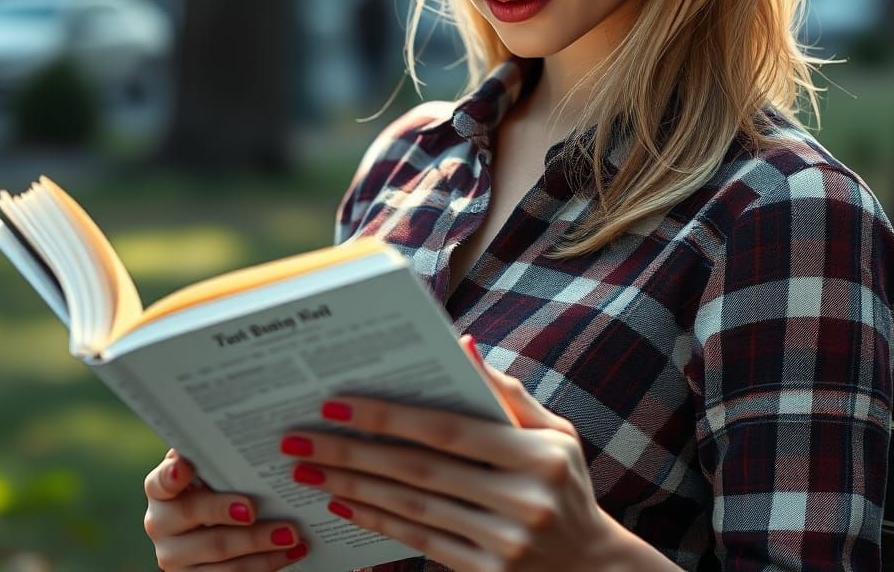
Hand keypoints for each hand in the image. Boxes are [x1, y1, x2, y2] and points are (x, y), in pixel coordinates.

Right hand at [143, 447, 308, 569]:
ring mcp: (175, 557)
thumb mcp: (212, 467)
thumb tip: (247, 428)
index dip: (171, 475)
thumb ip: (217, 454)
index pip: (161, 480)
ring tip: (291, 534)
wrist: (209, 525)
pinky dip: (266, 564)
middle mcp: (160, 524)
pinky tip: (291, 552)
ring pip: (218, 554)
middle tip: (255, 509)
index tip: (185, 466)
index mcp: (161, 489)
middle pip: (193, 518)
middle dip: (225, 511)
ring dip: (258, 545)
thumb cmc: (217, 482)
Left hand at [279, 335, 628, 571]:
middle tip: (301, 438)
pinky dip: (377, 521)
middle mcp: (521, 500)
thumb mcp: (555, 432)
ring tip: (308, 470)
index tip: (337, 402)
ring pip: (411, 509)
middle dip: (353, 451)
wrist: (592, 570)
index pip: (448, 428)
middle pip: (418, 470)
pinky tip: (343, 504)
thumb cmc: (566, 484)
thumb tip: (463, 344)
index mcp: (536, 455)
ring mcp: (502, 544)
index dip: (389, 414)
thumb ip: (507, 392)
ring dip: (353, 487)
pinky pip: (418, 543)